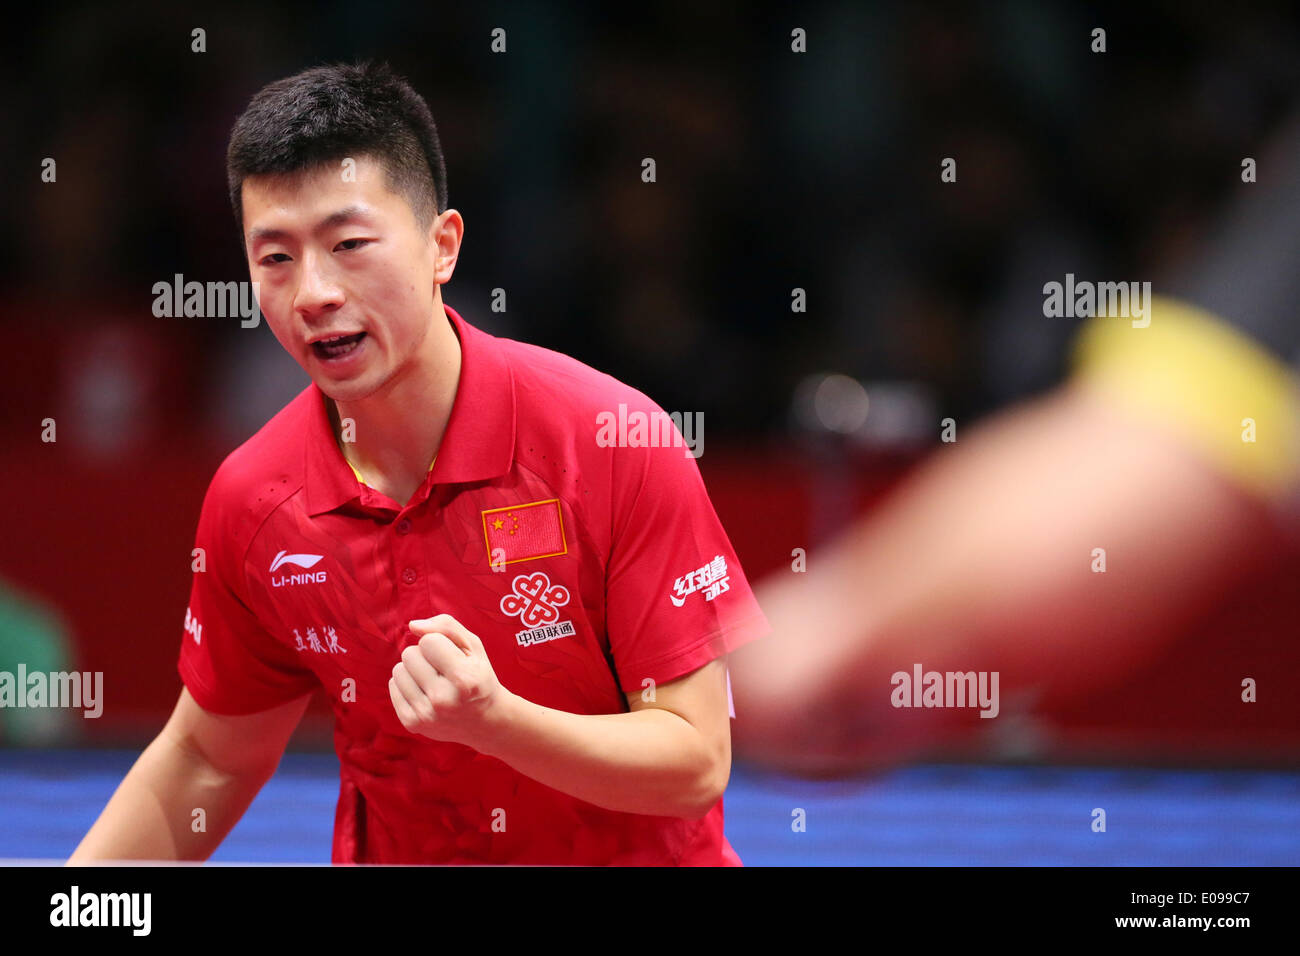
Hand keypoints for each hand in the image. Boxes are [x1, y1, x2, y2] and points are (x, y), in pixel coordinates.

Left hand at [388, 613, 509, 749]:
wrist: (485, 722)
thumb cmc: (478, 676)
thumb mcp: (473, 646)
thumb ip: (446, 626)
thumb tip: (413, 626)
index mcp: (464, 679)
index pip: (428, 641)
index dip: (439, 642)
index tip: (453, 656)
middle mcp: (443, 699)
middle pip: (409, 654)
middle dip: (424, 655)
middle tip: (442, 669)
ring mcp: (426, 714)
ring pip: (398, 670)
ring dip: (414, 670)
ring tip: (433, 680)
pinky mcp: (412, 723)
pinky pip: (393, 686)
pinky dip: (407, 684)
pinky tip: (425, 692)